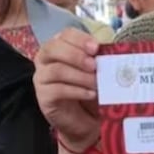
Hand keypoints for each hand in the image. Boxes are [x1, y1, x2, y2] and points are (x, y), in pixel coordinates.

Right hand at [33, 28, 100, 151]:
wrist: (84, 119)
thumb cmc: (91, 89)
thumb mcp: (98, 71)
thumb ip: (100, 58)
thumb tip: (112, 50)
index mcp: (60, 47)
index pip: (65, 34)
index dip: (80, 39)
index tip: (95, 47)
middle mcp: (46, 60)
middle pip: (53, 48)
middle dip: (76, 55)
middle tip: (94, 65)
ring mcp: (41, 78)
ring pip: (56, 70)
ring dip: (80, 76)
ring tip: (96, 83)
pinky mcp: (43, 97)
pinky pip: (56, 90)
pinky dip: (77, 91)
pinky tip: (90, 94)